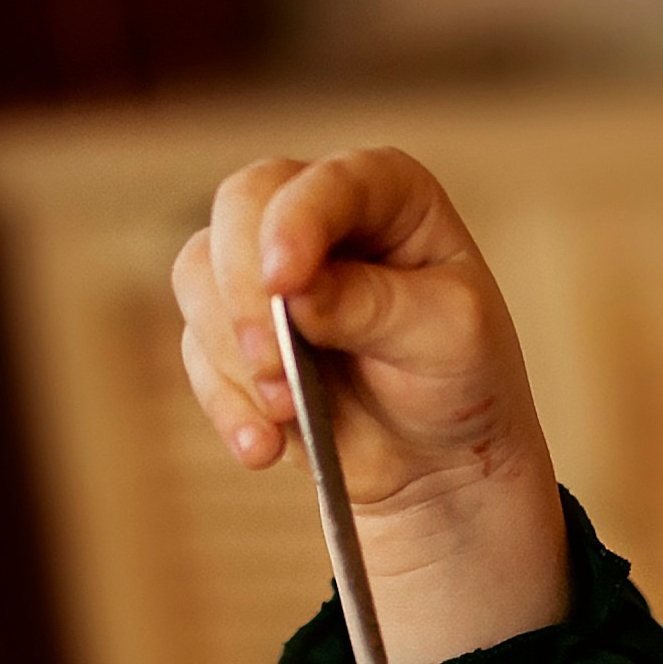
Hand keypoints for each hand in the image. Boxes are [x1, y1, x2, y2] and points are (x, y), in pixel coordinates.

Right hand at [174, 147, 566, 663]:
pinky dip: (218, 396)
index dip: (298, 218)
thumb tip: (300, 287)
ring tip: (281, 421)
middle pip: (243, 204)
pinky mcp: (238, 338)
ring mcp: (273, 276)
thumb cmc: (470, 397)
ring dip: (224, 351)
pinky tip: (263, 447)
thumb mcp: (448, 346)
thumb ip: (375, 306)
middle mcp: (326, 217)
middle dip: (246, 288)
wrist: (447, 487)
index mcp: (394, 196)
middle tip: (277, 361)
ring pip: (199, 271)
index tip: (288, 282)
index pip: (330, 176)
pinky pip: (193, 344)